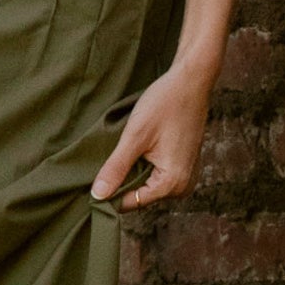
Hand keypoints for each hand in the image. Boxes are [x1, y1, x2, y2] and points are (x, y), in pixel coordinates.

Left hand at [90, 61, 212, 210]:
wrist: (191, 82)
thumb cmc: (165, 104)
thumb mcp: (135, 136)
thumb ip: (116, 168)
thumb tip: (98, 195)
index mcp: (172, 183)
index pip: (131, 203)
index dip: (109, 194)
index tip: (93, 180)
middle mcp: (182, 187)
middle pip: (140, 196)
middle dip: (123, 181)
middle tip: (112, 157)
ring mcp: (186, 177)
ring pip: (147, 186)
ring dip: (133, 172)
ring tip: (128, 149)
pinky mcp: (184, 167)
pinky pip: (157, 176)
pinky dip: (145, 166)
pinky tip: (141, 148)